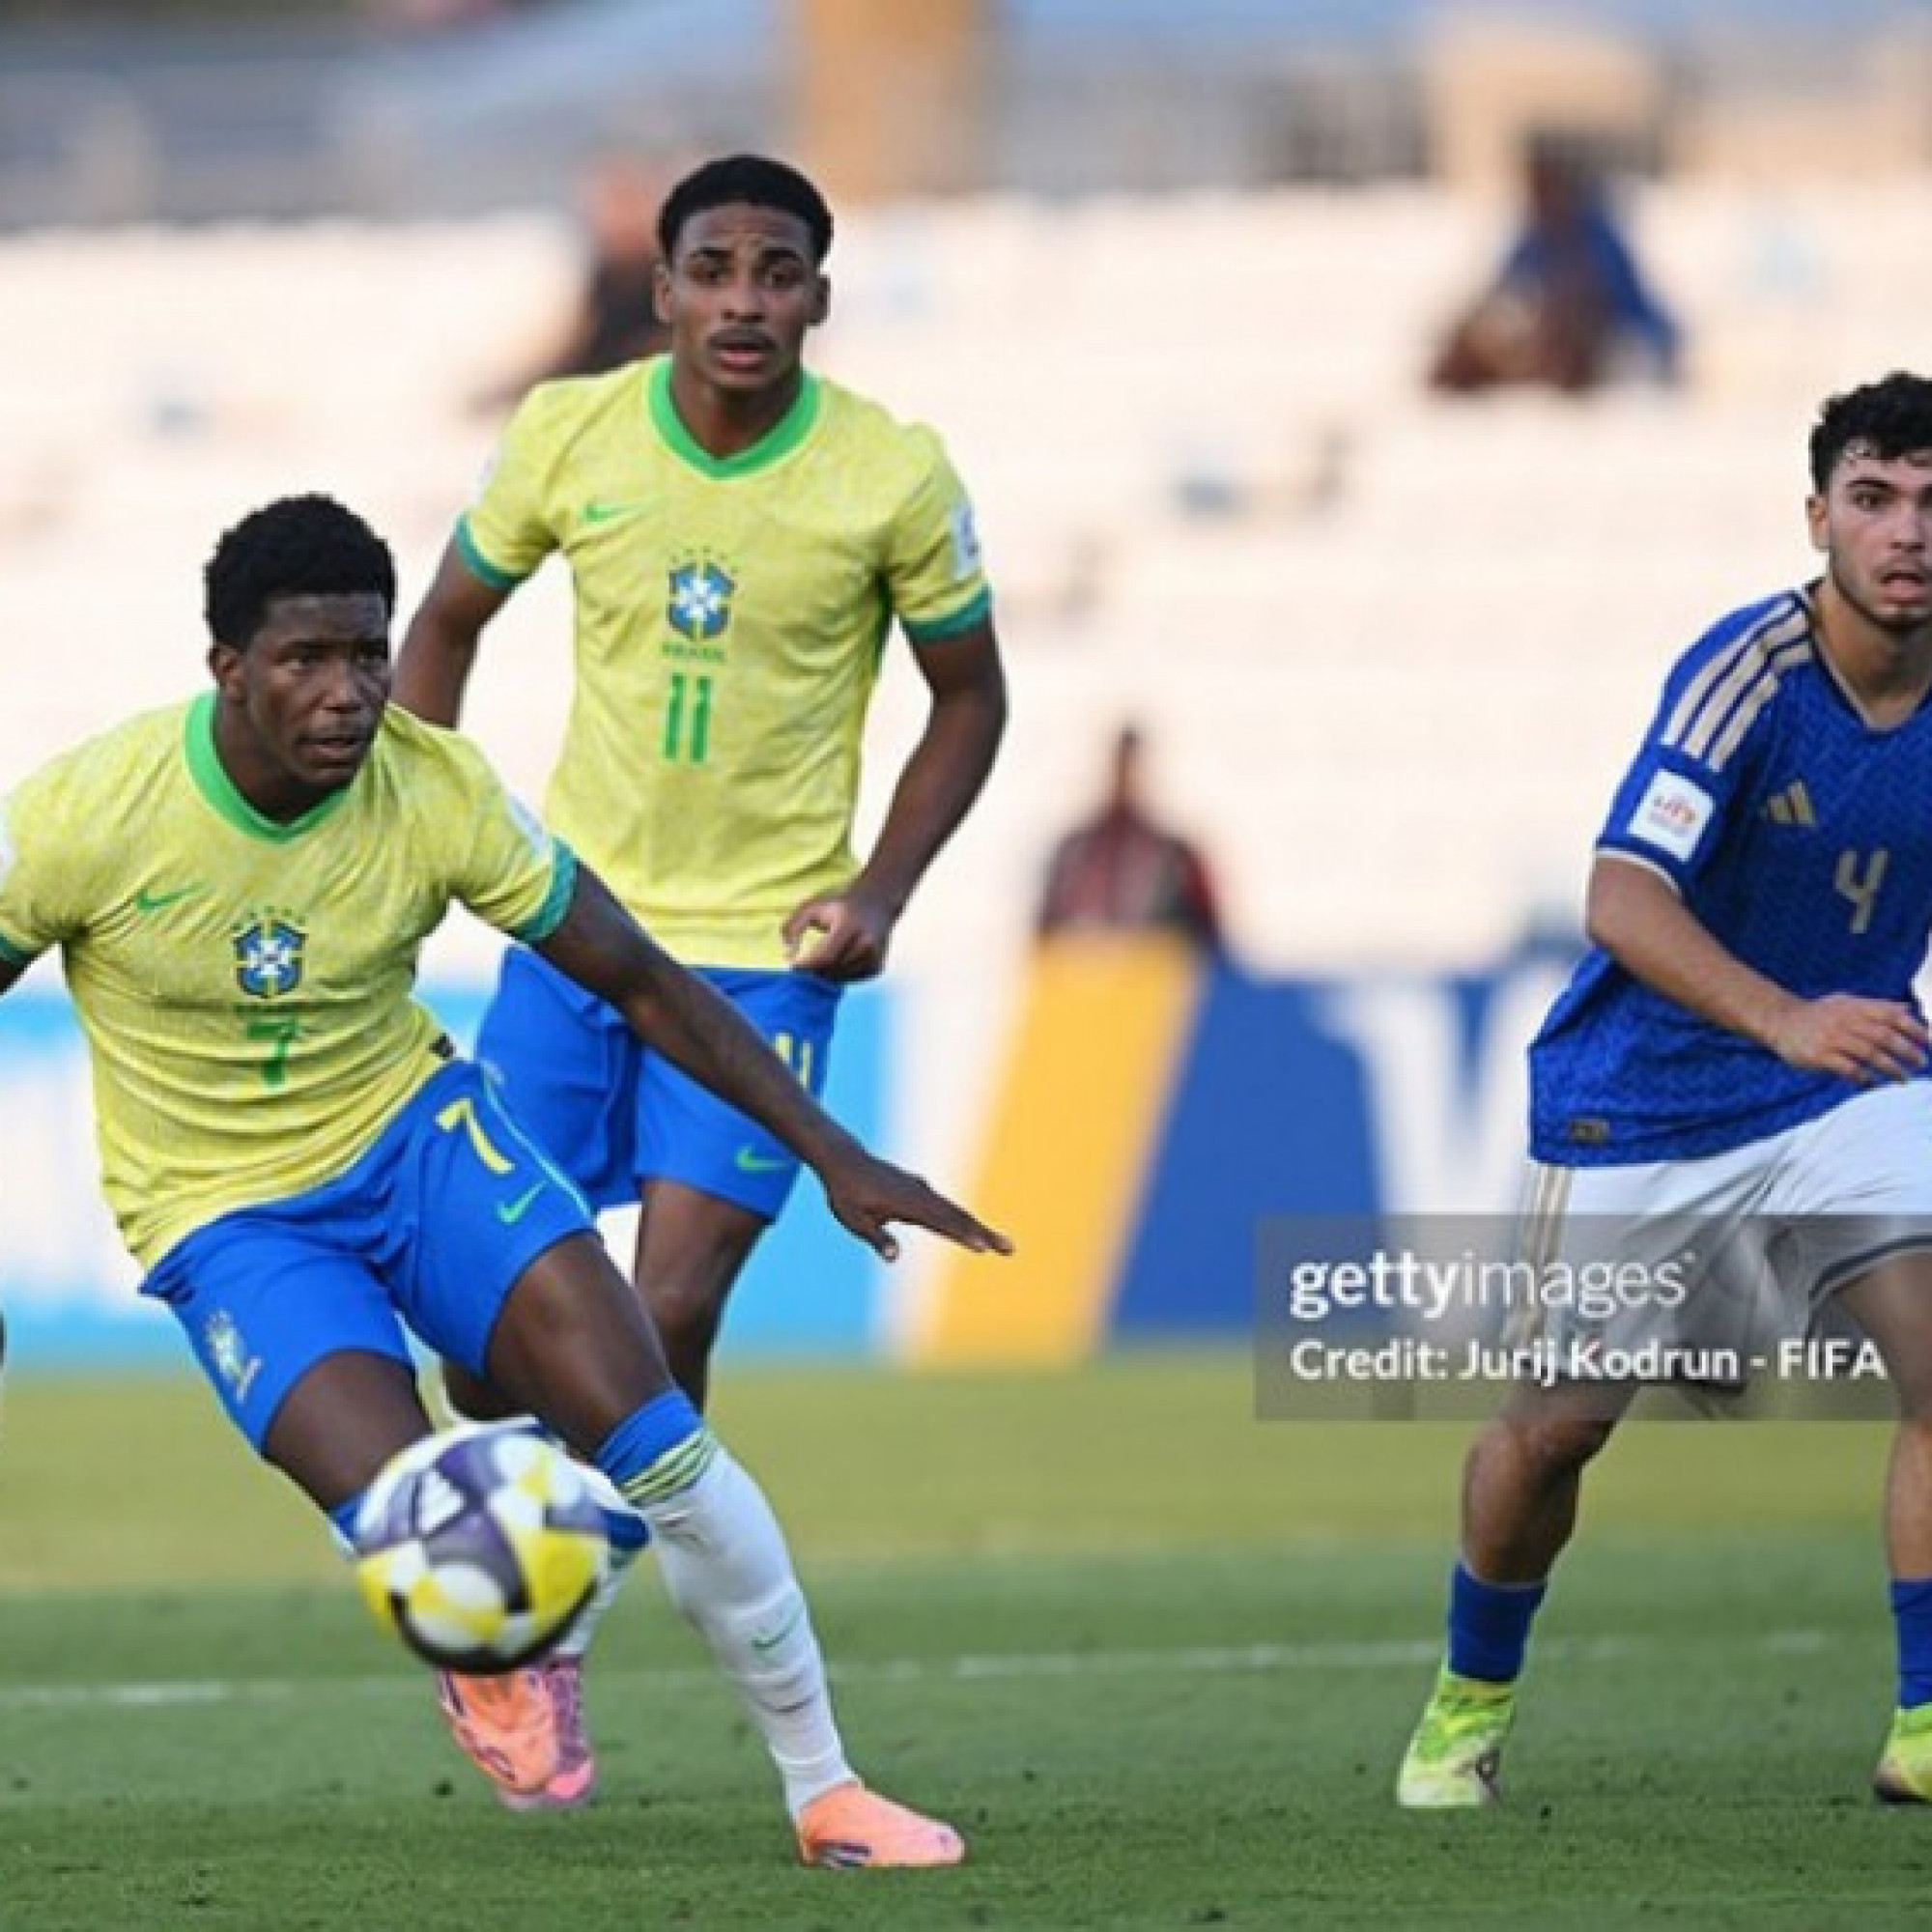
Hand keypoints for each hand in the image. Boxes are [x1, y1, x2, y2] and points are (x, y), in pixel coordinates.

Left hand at [782, 885, 897, 981]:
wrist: (877, 904)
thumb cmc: (839, 906)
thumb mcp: (813, 907)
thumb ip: (793, 925)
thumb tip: (787, 953)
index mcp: (849, 926)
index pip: (825, 956)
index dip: (807, 966)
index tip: (793, 968)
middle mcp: (866, 943)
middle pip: (832, 970)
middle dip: (813, 973)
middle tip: (801, 971)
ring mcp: (874, 958)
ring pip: (841, 978)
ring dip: (826, 976)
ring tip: (817, 966)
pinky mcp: (877, 968)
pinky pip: (851, 980)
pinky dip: (839, 976)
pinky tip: (837, 963)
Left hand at [817, 1144, 1012, 1262]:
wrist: (844, 1160)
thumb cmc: (845, 1192)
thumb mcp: (853, 1219)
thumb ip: (876, 1237)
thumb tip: (893, 1257)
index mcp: (907, 1203)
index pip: (941, 1222)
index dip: (963, 1236)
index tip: (984, 1248)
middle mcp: (920, 1195)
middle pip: (959, 1216)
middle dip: (985, 1234)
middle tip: (1010, 1249)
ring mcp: (922, 1192)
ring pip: (956, 1211)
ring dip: (979, 1228)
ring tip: (1000, 1245)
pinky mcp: (919, 1192)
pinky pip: (945, 1208)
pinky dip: (962, 1220)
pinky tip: (970, 1232)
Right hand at [1767, 993, 1929, 1083]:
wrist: (1779, 1020)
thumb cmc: (1818, 1014)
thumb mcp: (1845, 1002)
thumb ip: (1876, 1006)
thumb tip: (1907, 1009)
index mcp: (1855, 1006)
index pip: (1892, 1016)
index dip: (1914, 1029)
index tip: (1929, 1043)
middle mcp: (1845, 1021)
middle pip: (1884, 1036)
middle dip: (1907, 1052)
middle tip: (1920, 1063)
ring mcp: (1831, 1038)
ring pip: (1870, 1054)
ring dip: (1891, 1069)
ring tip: (1904, 1079)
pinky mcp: (1819, 1056)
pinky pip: (1848, 1069)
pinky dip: (1865, 1079)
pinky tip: (1874, 1085)